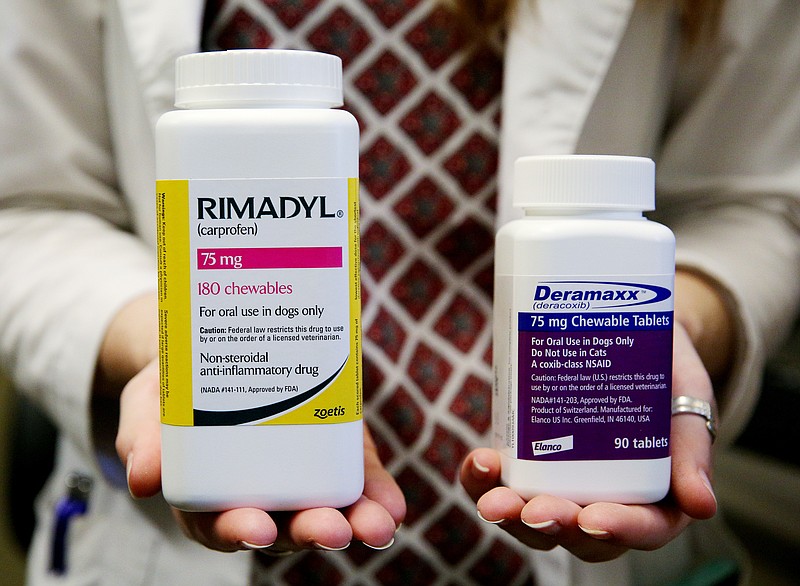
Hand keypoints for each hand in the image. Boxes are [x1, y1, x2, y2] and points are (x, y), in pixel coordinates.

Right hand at [115, 359, 404, 552]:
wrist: (218, 341)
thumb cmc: (176, 383)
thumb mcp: (151, 401)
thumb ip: (145, 434)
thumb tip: (142, 479)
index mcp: (208, 492)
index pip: (221, 523)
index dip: (238, 530)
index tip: (255, 528)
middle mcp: (258, 491)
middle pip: (284, 522)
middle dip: (309, 530)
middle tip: (329, 530)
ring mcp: (299, 472)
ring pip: (328, 508)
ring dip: (356, 522)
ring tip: (379, 525)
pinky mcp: (332, 449)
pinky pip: (357, 478)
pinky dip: (375, 493)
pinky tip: (392, 504)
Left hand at [460, 322, 716, 562]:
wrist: (627, 329)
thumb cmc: (665, 367)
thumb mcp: (688, 393)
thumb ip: (693, 443)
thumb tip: (702, 505)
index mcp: (658, 494)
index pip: (645, 527)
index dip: (620, 529)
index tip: (594, 519)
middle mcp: (607, 497)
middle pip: (581, 532)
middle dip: (554, 526)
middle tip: (533, 513)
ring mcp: (563, 482)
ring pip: (534, 517)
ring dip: (510, 514)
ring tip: (492, 499)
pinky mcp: (529, 458)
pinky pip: (505, 481)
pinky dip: (485, 479)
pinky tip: (480, 462)